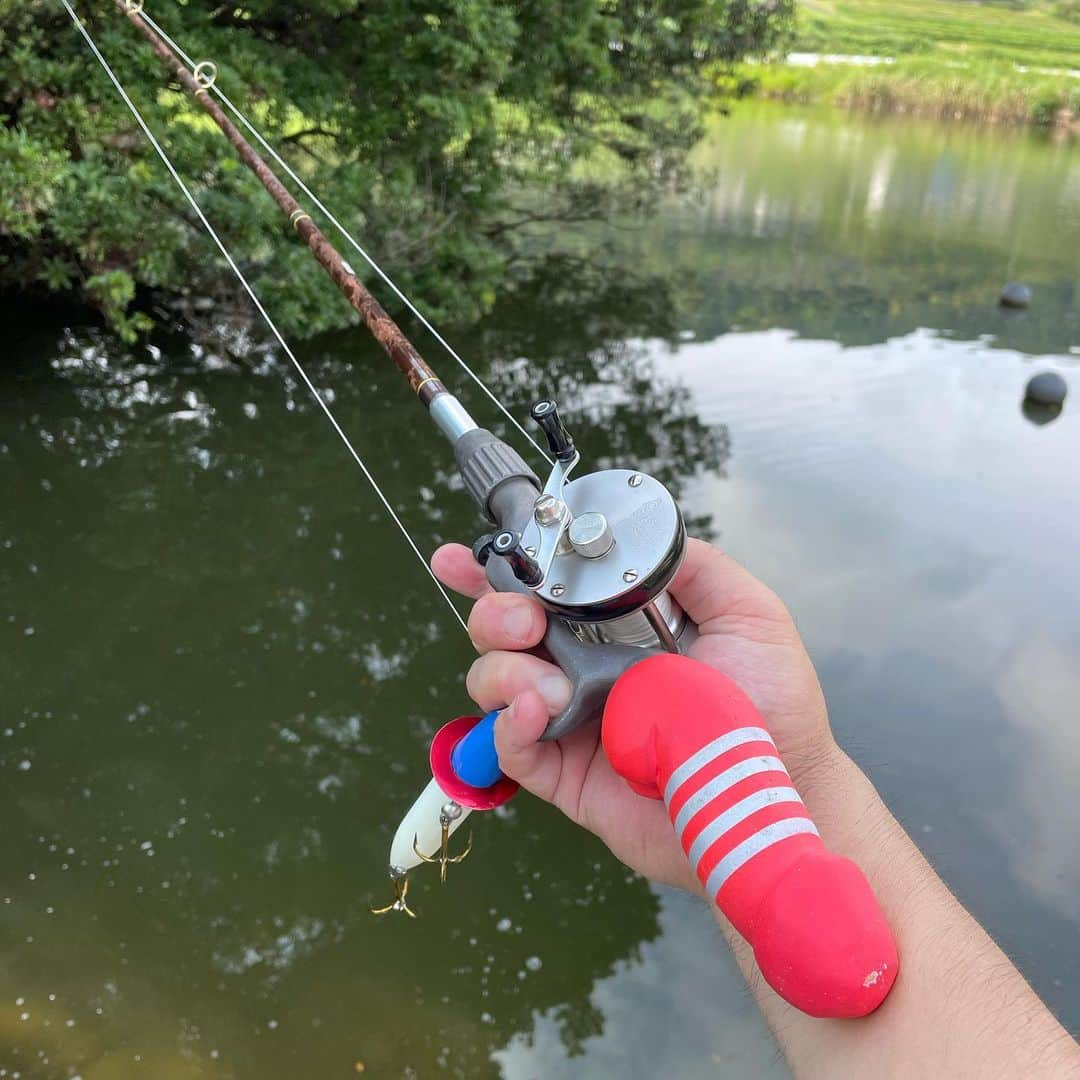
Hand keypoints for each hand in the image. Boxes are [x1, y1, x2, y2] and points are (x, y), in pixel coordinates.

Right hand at [431, 538, 834, 893]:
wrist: (778, 794)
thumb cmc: (772, 707)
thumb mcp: (747, 614)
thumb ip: (696, 568)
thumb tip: (639, 538)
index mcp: (616, 626)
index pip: (545, 591)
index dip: (498, 572)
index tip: (461, 557)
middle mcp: (583, 667)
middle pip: (504, 630)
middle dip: (496, 613)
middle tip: (524, 622)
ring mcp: (569, 720)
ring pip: (494, 682)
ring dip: (504, 672)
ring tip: (550, 689)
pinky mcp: (562, 773)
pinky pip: (508, 745)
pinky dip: (506, 726)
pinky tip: (535, 714)